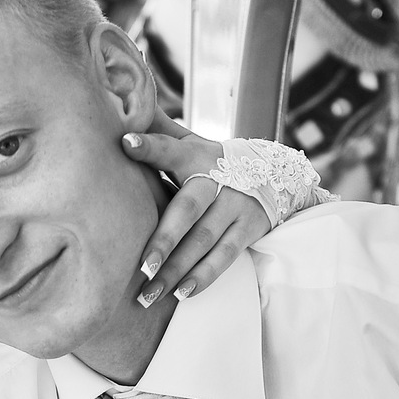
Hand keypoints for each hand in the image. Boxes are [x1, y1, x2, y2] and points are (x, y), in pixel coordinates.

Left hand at [123, 116, 268, 307]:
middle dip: (165, 240)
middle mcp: (217, 180)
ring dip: (176, 271)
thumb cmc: (212, 163)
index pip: (170, 148)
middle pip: (188, 210)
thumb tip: (124, 103)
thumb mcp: (192, 144)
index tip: (125, 143)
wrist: (274, 174)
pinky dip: (204, 277)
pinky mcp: (249, 229)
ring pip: (203, 242)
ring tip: (148, 296)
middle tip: (142, 268)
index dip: (149, 146)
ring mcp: (236, 206)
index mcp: (196, 155)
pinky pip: (225, 257)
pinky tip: (182, 295)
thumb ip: (160, 132)